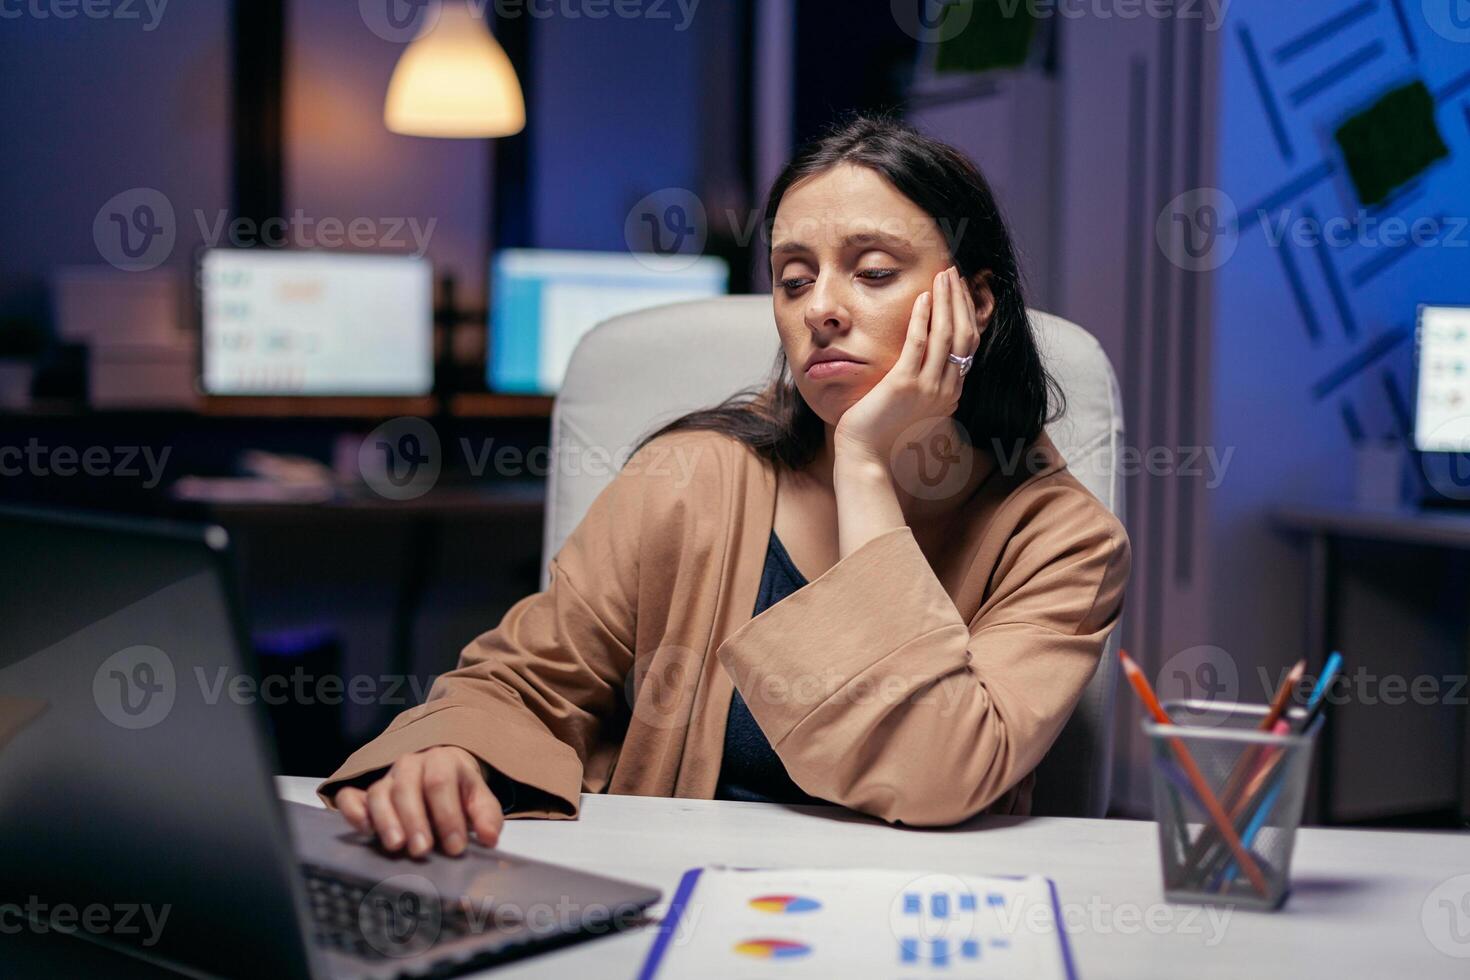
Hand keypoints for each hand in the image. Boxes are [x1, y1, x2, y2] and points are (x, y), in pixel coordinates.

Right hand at [334, 745, 503, 856]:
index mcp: (442, 761)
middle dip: (415, 820)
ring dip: (386, 821)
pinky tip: (365, 831)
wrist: (441, 775)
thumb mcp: (479, 800)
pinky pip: (351, 797)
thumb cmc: (459, 793)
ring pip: (379, 793)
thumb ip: (487, 817)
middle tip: (422, 850)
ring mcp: (386, 778)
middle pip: (407, 788)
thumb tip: (490, 838)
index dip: (447, 815)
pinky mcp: (365, 793)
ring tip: (396, 846)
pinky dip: (354, 812)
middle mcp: (410, 765)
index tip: (455, 847)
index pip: (440, 783)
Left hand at [832, 265, 982, 463]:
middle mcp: (946, 390)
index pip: (969, 345)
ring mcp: (928, 389)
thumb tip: (925, 355)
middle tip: (954, 273)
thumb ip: (923, 380)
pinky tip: (921, 298)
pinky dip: (922, 319)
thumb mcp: (912, 403)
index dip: (967, 313)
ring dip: (946, 302)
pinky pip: (918, 345)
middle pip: (964, 336)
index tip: (959, 290)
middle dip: (960, 301)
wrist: (865, 455)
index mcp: (951, 393)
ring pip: (947, 336)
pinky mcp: (904, 385)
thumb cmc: (881, 429)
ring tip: (942, 276)